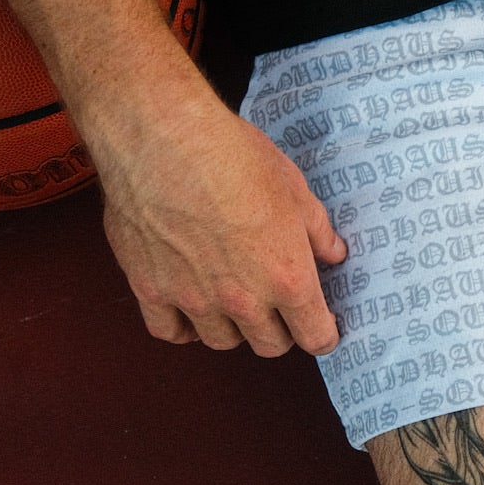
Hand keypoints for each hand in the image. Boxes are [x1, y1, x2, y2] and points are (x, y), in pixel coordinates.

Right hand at [91, 83, 348, 356]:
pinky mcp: (150, 289)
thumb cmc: (233, 155)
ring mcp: (194, 299)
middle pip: (270, 345)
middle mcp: (243, 299)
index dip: (323, 333)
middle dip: (280, 330)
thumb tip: (333, 253)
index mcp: (287, 277)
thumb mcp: (293, 187)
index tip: (320, 324)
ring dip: (232, 327)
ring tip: (231, 300)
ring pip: (222, 342)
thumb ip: (317, 230)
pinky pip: (170, 332)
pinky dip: (183, 327)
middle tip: (276, 305)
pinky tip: (189, 308)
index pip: (316, 337)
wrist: (163, 138)